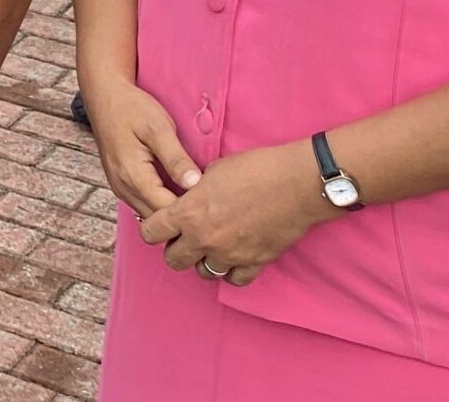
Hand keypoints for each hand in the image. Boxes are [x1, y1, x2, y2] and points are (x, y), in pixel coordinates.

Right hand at [81, 75, 201, 219]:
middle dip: (183, 218)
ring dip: (172, 214)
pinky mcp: (122, 184)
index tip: (216, 206)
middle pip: (158, 220)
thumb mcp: (158, 128)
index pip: (166, 211)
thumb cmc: (132, 108)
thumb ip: (176, 158)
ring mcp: (120, 188)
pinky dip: (162, 205)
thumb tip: (194, 185)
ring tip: (200, 204)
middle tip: (212, 208)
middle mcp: (123, 188)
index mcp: (133, 176)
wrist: (104, 97)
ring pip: (150, 216)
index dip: (191, 213)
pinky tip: (180, 194)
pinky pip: (144, 205)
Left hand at [138, 140, 326, 286]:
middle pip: (173, 260)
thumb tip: (190, 196)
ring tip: (211, 248)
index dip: (153, 228)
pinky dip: (232, 272)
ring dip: (203, 261)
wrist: (297, 183)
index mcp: (188, 213)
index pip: (151, 232)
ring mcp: (230, 254)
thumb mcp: (213, 171)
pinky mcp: (255, 262)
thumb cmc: (256, 169)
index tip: (160, 224)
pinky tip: (234, 258)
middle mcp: (204, 238)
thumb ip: (195, 191)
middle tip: (184, 238)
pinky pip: (235, 280)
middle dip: (175, 249)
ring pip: (203, 272)